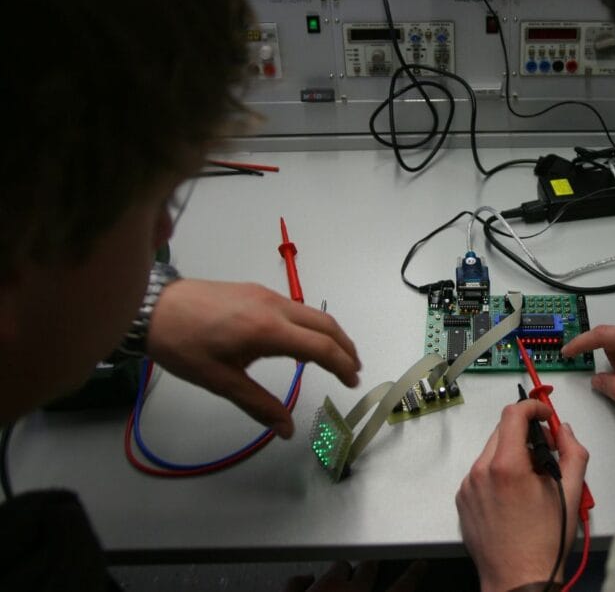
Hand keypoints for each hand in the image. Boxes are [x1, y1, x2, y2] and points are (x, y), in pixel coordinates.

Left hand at [147, 279, 360, 437]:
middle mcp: (275, 306)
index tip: (352, 383)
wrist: (153, 307)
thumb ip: (258, 404)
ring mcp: (266, 295)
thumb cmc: (184, 346)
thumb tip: (287, 430)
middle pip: (326, 324)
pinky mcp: (255, 290)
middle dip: (345, 347)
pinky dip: (312, 325)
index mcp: (268, 330)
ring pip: (312, 312)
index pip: (320, 348)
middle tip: (354, 370)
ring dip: (330, 334)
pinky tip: (303, 341)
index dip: (342, 366)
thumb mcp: (220, 381)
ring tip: (336, 356)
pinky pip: (296, 307)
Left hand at [285, 560, 425, 591]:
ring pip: (335, 569)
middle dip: (371, 569)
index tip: (419, 566)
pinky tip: (305, 580)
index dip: (412, 576)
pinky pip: (298, 580)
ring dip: (341, 571)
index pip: (401, 589)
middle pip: (367, 571)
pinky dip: (304, 580)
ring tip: (343, 573)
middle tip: (373, 567)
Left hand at [457, 400, 588, 591]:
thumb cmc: (544, 543)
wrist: (518, 580)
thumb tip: (564, 430)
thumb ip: (573, 452)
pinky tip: (514, 496)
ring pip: (491, 452)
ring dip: (511, 455)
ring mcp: (468, 487)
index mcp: (507, 466)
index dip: (533, 407)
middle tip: (545, 452)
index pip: (514, 414)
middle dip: (525, 433)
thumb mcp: (573, 492)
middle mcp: (480, 472)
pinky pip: (480, 473)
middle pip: (502, 430)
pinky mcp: (462, 500)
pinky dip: (497, 473)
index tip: (544, 415)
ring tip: (531, 481)